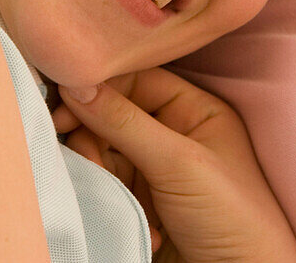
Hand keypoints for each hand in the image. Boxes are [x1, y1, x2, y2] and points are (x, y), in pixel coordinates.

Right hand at [53, 69, 295, 262]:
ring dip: (95, 167)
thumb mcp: (177, 162)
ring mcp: (154, 169)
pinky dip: (102, 195)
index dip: (99, 87)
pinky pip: (103, 182)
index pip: (136, 80)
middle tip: (79, 151)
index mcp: (194, 110)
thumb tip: (76, 83)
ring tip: (106, 191)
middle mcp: (172, 133)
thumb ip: (123, 121)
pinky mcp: (138, 201)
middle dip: (91, 132)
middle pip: (111, 114)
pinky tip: (122, 213)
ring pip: (101, 149)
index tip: (64, 102)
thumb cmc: (231, 215)